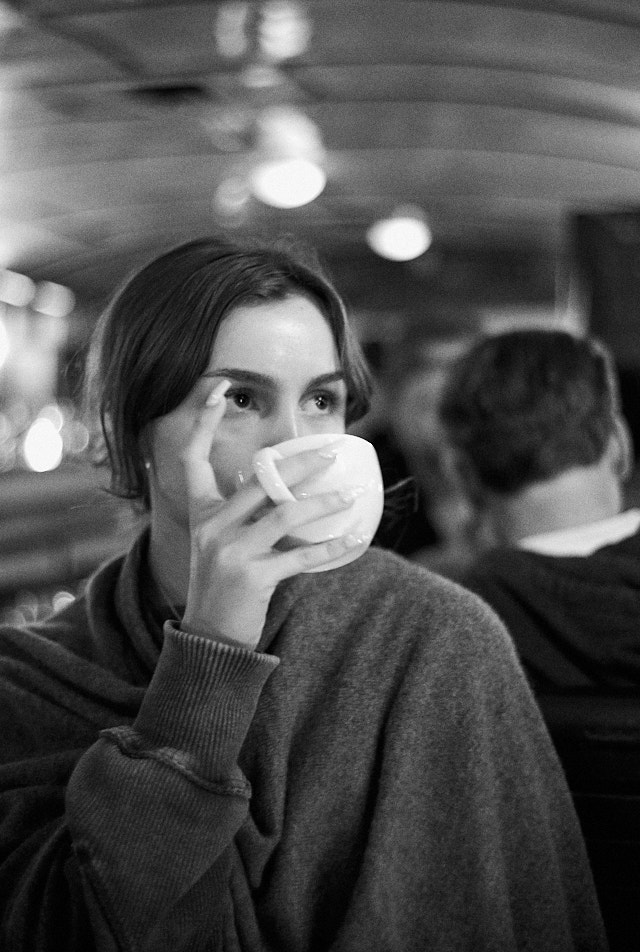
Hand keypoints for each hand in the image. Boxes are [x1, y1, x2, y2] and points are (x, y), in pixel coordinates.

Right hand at [181, 381, 366, 649]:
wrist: (208, 639)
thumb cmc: (220, 584)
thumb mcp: (217, 542)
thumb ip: (239, 512)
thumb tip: (272, 483)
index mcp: (200, 513)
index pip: (191, 458)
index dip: (202, 422)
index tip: (217, 390)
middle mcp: (211, 526)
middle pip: (260, 481)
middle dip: (299, 465)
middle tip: (330, 453)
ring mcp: (231, 552)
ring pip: (285, 514)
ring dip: (323, 503)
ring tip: (349, 496)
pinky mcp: (253, 578)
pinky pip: (301, 557)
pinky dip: (331, 548)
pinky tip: (353, 539)